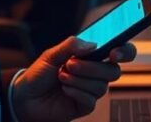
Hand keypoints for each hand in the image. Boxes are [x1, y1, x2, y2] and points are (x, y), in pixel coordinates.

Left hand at [12, 36, 137, 121]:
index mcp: (91, 57)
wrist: (24, 97)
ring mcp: (90, 90)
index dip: (125, 51)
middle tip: (70, 64)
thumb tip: (92, 44)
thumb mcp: (51, 55)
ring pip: (101, 86)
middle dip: (92, 67)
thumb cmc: (39, 74)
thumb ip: (70, 46)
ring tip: (61, 77)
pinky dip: (76, 92)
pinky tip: (64, 90)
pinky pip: (91, 100)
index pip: (119, 52)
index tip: (114, 53)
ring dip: (79, 80)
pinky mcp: (84, 106)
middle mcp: (95, 73)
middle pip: (113, 71)